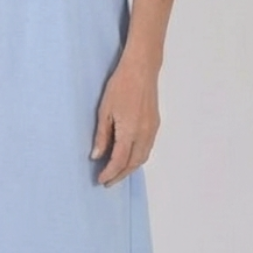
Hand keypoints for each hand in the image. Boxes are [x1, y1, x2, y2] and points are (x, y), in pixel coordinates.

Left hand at [90, 57, 160, 186]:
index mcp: (129, 132)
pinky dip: (138, 158)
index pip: (119, 161)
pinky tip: (129, 157)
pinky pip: (147, 148)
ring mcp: (152, 130)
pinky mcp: (155, 124)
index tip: (100, 180)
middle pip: (133, 163)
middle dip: (120, 175)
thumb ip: (102, 136)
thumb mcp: (105, 110)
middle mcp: (144, 134)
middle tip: (108, 182)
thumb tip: (97, 156)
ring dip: (130, 168)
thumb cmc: (120, 86)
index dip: (109, 173)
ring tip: (117, 173)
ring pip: (142, 157)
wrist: (141, 70)